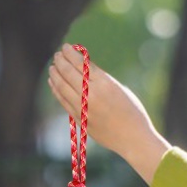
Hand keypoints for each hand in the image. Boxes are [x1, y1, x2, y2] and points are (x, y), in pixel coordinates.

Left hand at [47, 44, 170, 183]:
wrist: (134, 139)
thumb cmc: (132, 112)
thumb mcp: (119, 89)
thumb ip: (100, 80)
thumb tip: (82, 68)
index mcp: (105, 84)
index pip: (81, 63)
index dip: (70, 53)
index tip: (65, 47)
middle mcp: (93, 95)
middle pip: (69, 72)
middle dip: (60, 61)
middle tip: (57, 56)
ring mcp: (84, 108)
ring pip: (62, 86)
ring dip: (55, 75)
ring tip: (52, 68)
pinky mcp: (81, 120)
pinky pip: (64, 101)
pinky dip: (56, 90)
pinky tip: (53, 83)